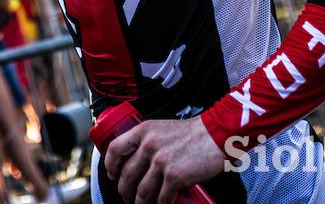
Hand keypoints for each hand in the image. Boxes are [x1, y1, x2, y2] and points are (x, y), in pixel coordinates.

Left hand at [104, 117, 223, 203]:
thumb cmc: (190, 133)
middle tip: (127, 197)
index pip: (115, 149)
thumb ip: (147, 140)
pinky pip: (161, 198)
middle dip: (124, 190)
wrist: (215, 134)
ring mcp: (161, 161)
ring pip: (142, 190)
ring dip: (140, 202)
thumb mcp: (160, 128)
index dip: (110, 165)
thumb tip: (136, 160)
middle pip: (127, 175)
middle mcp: (149, 145)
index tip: (112, 175)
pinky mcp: (175, 176)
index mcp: (142, 131)